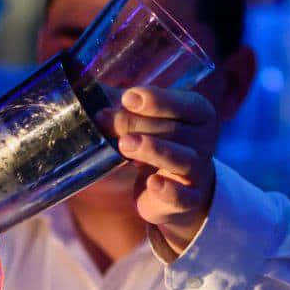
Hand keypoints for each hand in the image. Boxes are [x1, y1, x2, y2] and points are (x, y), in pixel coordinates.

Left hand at [102, 86, 217, 255]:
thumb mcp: (144, 121)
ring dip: (153, 149)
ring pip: (182, 159)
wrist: (174, 191)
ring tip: (124, 144)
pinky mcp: (190, 199)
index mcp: (198, 114)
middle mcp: (204, 140)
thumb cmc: (157, 145)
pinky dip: (169, 190)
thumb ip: (124, 105)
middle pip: (174, 130)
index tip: (127, 98)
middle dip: (137, 123)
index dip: (156, 100)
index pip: (183, 104)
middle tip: (104, 120)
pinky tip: (152, 183)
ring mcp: (198, 171)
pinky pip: (183, 196)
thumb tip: (85, 89)